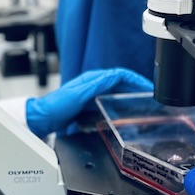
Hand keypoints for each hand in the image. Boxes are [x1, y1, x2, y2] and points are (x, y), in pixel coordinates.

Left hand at [26, 67, 152, 137]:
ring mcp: (93, 97)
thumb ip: (97, 84)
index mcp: (93, 79)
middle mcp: (94, 86)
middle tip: (152, 100)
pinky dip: (121, 110)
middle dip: (138, 91)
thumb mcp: (78, 94)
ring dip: (131, 101)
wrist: (43, 119)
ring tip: (144, 109)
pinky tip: (126, 119)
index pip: (120, 75)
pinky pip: (110, 107)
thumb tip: (115, 75)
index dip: (137, 80)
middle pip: (122, 86)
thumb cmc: (56, 105)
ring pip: (117, 97)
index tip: (149, 88)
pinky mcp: (91, 109)